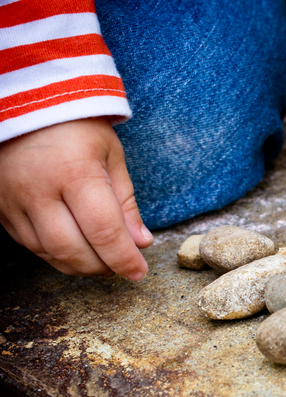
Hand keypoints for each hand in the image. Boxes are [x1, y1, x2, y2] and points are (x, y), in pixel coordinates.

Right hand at [0, 118, 151, 279]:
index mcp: (75, 173)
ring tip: (102, 260)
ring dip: (79, 265)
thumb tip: (140, 243)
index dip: (124, 258)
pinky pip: (29, 244)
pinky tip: (74, 248)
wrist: (26, 103)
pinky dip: (55, 254)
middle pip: (73, 250)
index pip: (104, 231)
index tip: (139, 272)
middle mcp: (39, 190)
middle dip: (102, 266)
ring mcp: (13, 200)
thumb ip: (125, 202)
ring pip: (48, 253)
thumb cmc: (76, 127)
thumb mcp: (111, 156)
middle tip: (121, 266)